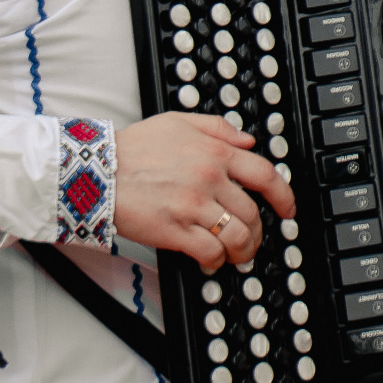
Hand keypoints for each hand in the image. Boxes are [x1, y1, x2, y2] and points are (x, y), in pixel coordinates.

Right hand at [114, 114, 293, 270]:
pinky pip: (210, 252)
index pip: (266, 175)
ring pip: (237, 236)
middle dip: (258, 232)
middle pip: (253, 213)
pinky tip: (211, 260)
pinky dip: (216, 260)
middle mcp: (209, 179)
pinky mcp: (175, 231)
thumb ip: (218, 128)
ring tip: (237, 255)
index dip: (283, 196)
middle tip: (253, 239)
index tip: (287, 209)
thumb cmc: (132, 148)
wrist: (95, 171)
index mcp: (215, 152)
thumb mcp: (178, 122)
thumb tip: (247, 141)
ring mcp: (193, 206)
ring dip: (242, 250)